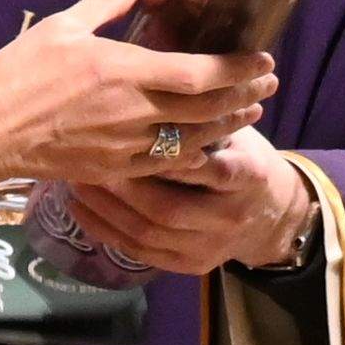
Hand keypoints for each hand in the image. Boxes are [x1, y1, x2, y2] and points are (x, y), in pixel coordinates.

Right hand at [0, 0, 272, 187]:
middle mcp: (134, 113)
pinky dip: (194, 154)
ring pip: (194, 141)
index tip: (263, 60)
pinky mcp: (114, 170)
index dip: (239, 69)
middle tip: (269, 84)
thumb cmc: (17, 74)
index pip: (201, 74)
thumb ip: (109, 2)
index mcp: (124, 71)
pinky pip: (167, 165)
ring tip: (249, 113)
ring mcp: (126, 147)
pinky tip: (207, 145)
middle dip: (245, 96)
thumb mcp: (62, 25)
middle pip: (208, 110)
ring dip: (227, 126)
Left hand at [63, 133, 322, 278]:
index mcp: (249, 176)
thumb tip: (159, 79)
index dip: (175, 161)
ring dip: (105, 208)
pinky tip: (79, 208)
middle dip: (124, 186)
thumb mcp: (236, 132)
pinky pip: (139, 251)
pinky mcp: (188, 264)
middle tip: (87, 159)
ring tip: (75, 180)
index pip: (215, 171)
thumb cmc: (240, 156)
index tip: (135, 136)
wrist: (269, 214)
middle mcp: (230, 218)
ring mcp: (208, 247)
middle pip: (169, 208)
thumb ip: (206, 119)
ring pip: (147, 232)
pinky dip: (104, 229)